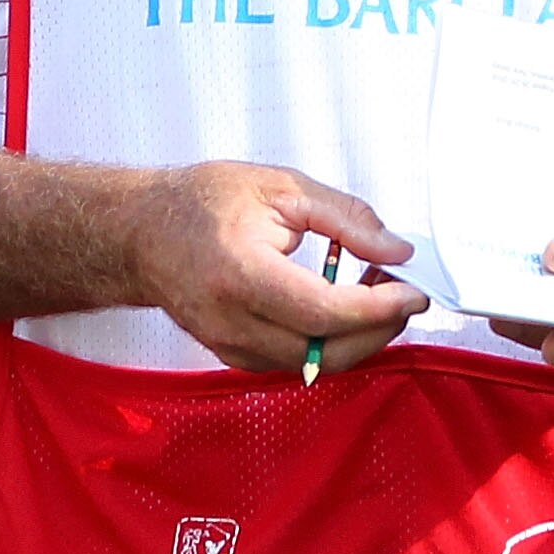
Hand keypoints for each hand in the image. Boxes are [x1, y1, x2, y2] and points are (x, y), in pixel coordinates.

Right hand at [126, 162, 425, 374]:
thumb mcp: (282, 188)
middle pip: (325, 352)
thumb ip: (346, 219)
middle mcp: (230, 320)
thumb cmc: (201, 202)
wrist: (140, 232)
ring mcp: (228, 344)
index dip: (378, 308)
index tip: (413, 291)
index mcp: (240, 274)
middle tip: (405, 295)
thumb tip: (397, 250)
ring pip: (314, 364)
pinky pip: (295, 363)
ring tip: (377, 295)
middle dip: (378, 329)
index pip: (324, 313)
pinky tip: (344, 311)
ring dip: (357, 338)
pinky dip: (329, 344)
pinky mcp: (231, 355)